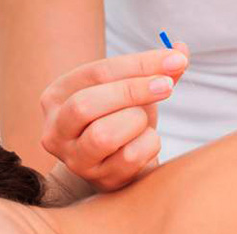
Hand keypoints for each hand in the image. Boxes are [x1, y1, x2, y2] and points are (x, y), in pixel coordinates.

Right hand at [39, 44, 188, 191]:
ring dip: (137, 123)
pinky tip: (146, 142)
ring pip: (103, 136)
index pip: (96, 73)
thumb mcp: (131, 89)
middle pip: (85, 105)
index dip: (139, 64)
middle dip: (132, 92)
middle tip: (166, 86)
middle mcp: (56, 131)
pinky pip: (129, 158)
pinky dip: (148, 145)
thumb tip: (180, 48)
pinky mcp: (99, 181)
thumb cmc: (122, 116)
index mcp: (56, 97)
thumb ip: (155, 69)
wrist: (119, 161)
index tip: (175, 59)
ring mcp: (74, 160)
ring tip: (144, 122)